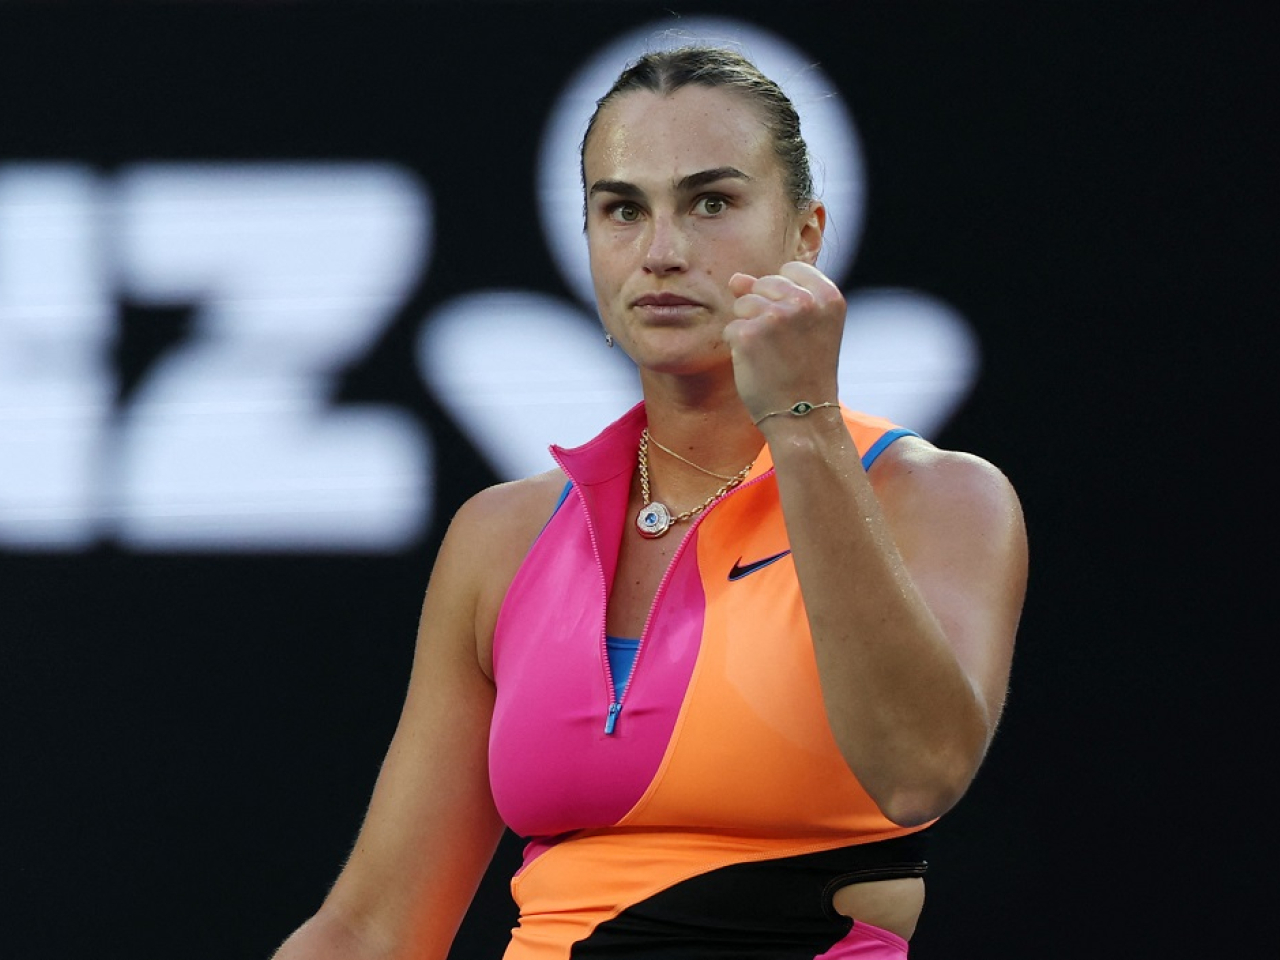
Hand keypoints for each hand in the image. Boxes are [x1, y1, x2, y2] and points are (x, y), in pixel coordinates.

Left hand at [725, 261, 844, 424]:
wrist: (803, 416)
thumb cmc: (805, 371)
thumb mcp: (804, 327)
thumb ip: (775, 295)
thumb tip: (735, 279)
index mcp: (828, 296)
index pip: (791, 270)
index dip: (784, 295)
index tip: (795, 325)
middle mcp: (804, 302)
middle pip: (764, 283)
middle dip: (764, 310)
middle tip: (783, 345)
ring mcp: (775, 316)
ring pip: (743, 303)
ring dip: (749, 327)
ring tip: (771, 355)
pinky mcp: (748, 335)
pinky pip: (731, 328)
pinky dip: (737, 347)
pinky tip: (757, 365)